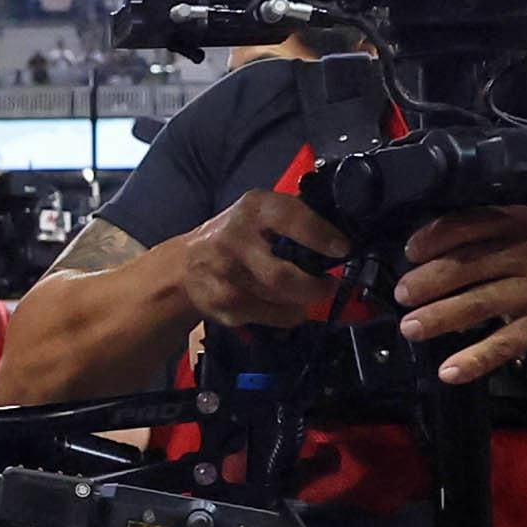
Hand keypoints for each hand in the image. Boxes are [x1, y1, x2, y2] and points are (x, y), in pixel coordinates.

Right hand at [168, 189, 357, 331]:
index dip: (319, 234)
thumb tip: (338, 236)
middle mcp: (234, 241)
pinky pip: (272, 317)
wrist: (184, 267)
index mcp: (252, 210)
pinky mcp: (224, 305)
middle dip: (314, 287)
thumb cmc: (234, 235)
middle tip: (328, 284)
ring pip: (281, 301)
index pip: (289, 217)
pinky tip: (286, 305)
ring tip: (308, 293)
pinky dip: (288, 314)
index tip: (342, 248)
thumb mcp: (258, 213)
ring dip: (303, 301)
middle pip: (283, 276)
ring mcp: (226, 277)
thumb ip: (292, 219)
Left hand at [393, 208, 526, 384]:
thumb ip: (513, 236)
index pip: (473, 224)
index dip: (437, 236)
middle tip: (399, 294)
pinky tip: (450, 370)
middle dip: (427, 280)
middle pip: (467, 265)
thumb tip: (463, 252)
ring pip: (478, 302)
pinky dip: (475, 358)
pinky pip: (504, 343)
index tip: (411, 250)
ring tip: (410, 328)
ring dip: (440, 317)